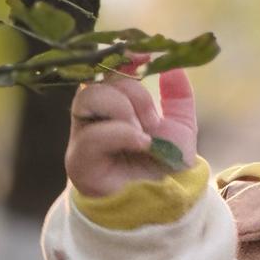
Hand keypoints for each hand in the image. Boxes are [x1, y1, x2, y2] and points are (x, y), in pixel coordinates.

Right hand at [65, 55, 197, 196]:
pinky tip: (141, 144)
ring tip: (145, 135)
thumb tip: (174, 65)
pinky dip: (121, 134)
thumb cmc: (166, 168)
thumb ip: (178, 96)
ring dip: (125, 111)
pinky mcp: (79, 162)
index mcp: (112, 107)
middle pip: (98, 81)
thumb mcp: (180, 128)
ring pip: (89, 98)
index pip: (105, 71)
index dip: (121, 59)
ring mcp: (82, 138)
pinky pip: (93, 135)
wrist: (165, 203)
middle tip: (153, 121)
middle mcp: (92, 119)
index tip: (143, 55)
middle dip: (132, 93)